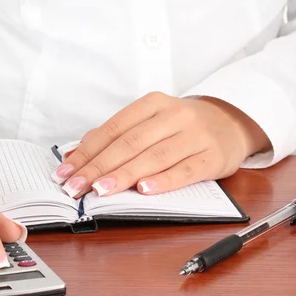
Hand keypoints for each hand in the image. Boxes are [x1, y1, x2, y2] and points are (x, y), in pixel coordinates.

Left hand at [51, 92, 269, 197]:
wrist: (231, 122)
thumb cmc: (180, 126)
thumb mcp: (150, 122)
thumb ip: (116, 136)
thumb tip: (75, 156)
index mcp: (153, 104)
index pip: (113, 129)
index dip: (87, 151)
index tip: (65, 171)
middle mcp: (174, 116)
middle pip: (130, 143)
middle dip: (98, 167)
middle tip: (75, 187)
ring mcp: (195, 136)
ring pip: (154, 157)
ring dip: (124, 175)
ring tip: (100, 190)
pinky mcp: (213, 157)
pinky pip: (186, 170)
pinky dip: (163, 181)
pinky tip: (144, 190)